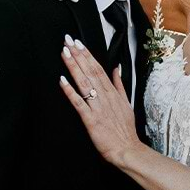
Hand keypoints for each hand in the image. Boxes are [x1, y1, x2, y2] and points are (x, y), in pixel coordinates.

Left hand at [59, 35, 140, 166]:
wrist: (127, 149)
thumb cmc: (125, 130)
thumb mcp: (126, 103)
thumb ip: (119, 85)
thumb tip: (116, 70)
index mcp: (112, 92)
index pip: (98, 68)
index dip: (87, 55)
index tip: (78, 43)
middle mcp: (104, 96)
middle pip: (90, 71)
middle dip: (78, 55)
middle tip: (68, 40)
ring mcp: (97, 107)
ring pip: (84, 82)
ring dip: (73, 67)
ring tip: (65, 53)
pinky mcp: (91, 119)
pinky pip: (78, 103)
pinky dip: (70, 91)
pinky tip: (62, 80)